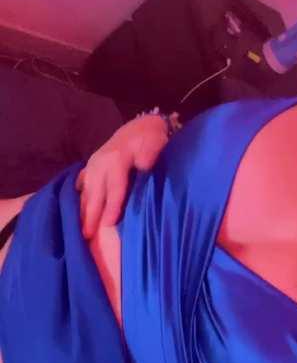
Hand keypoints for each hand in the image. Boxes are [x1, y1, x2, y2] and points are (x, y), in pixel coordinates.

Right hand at [76, 113, 170, 238]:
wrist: (140, 127)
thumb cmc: (150, 140)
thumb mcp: (155, 144)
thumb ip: (149, 156)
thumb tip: (144, 166)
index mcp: (116, 160)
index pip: (115, 188)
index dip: (112, 207)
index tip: (108, 224)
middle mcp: (100, 163)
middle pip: (95, 193)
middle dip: (90, 215)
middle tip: (85, 235)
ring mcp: (93, 164)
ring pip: (86, 190)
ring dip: (82, 209)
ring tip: (78, 228)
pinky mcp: (91, 166)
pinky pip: (83, 184)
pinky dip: (80, 197)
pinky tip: (75, 209)